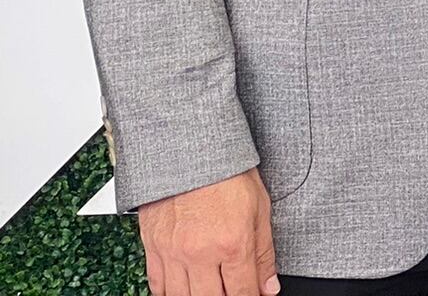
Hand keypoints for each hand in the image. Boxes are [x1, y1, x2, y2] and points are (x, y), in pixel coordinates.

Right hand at [136, 167, 278, 295]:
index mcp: (233, 242)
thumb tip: (269, 285)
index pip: (243, 292)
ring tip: (210, 289)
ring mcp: (173, 253)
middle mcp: (200, 253)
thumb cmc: (227, 172)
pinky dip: (170, 293)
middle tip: (232, 290)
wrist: (189, 150)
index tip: (255, 295)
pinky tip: (183, 289)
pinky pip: (156, 285)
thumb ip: (264, 252)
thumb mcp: (260, 208)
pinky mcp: (153, 248)